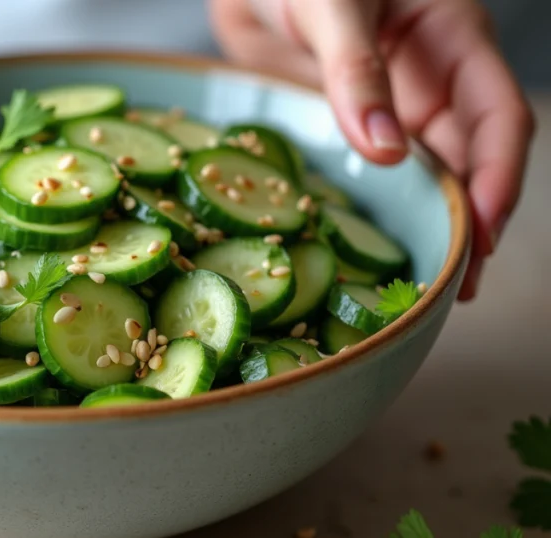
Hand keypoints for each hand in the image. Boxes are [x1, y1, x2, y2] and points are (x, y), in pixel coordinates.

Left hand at [212, 0, 535, 299]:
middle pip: (468, 162)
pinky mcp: (342, 126)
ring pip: (421, 178)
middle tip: (453, 288)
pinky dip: (372, 214)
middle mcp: (428, 83)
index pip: (499, 119)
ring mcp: (386, 109)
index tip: (483, 234)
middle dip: (469, 225)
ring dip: (425, 229)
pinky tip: (366, 252)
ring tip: (421, 287)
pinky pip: (365, 175)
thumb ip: (357, 71)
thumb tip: (386, 153)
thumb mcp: (333, 5)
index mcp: (452, 42)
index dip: (499, 179)